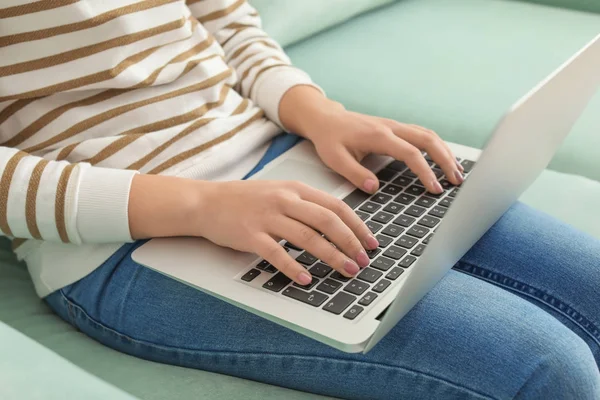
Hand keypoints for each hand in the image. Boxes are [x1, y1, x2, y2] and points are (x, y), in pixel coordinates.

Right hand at [129, 176, 377, 284]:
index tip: (371, 242)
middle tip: (363, 261)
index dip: (357, 226)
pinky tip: (306, 279)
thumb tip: (337, 224)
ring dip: (331, 256)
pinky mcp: (250, 235)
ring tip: (346, 271)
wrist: (205, 202)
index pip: (336, 206)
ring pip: (307, 237)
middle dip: (350, 243)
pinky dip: (294, 267)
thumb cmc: (244, 199)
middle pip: (327, 221)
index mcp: (295, 189)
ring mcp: (267, 217)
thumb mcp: (279, 192)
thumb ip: (305, 203)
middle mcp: (284, 200)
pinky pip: (277, 253)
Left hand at [279, 86, 463, 193]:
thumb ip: (355, 174)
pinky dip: (438, 146)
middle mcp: (391, 128)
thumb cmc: (330, 139)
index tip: (434, 188)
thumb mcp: (335, 159)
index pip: (410, 153)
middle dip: (446, 160)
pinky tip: (445, 159)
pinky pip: (423, 134)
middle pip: (428, 140)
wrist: (326, 119)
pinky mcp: (396, 128)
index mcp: (379, 136)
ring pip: (429, 135)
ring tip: (457, 173)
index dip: (425, 171)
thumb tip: (375, 188)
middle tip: (457, 181)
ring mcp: (396, 126)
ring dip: (446, 153)